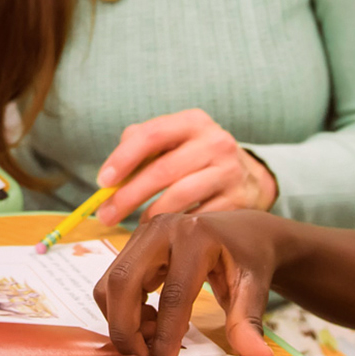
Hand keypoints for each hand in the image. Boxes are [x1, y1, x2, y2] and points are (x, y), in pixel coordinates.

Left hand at [93, 109, 277, 226]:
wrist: (251, 176)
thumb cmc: (198, 157)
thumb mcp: (176, 140)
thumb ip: (141, 144)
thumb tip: (111, 174)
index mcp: (193, 122)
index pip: (152, 135)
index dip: (123, 159)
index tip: (103, 182)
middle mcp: (215, 142)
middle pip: (162, 170)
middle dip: (128, 196)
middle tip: (106, 215)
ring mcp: (230, 172)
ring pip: (180, 196)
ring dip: (150, 215)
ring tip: (133, 226)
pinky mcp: (239, 200)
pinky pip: (199, 217)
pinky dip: (176, 226)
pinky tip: (164, 233)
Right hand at [94, 210, 281, 355]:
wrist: (245, 231)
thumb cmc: (249, 257)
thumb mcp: (253, 289)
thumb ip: (248, 323)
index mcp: (196, 237)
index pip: (172, 295)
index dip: (165, 335)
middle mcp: (163, 229)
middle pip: (123, 283)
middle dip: (126, 328)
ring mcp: (144, 233)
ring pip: (111, 283)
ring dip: (122, 319)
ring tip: (153, 335)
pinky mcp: (135, 242)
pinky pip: (114, 280)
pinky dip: (123, 307)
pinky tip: (151, 318)